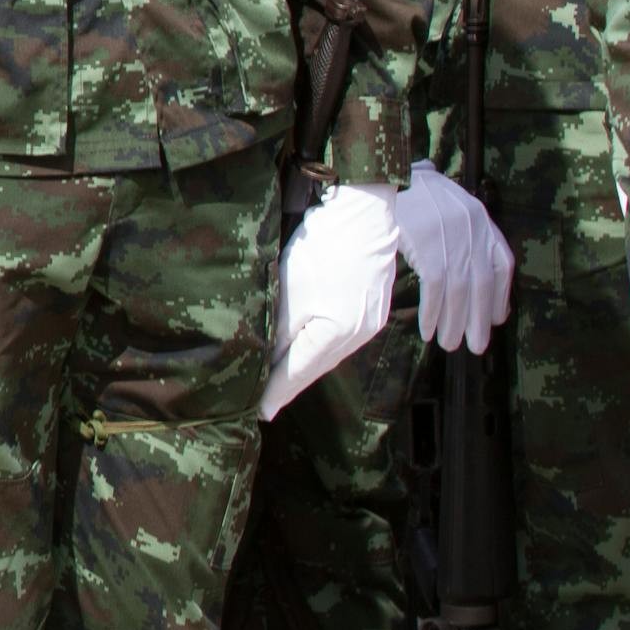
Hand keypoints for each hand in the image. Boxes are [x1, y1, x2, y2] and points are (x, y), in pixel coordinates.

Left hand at [262, 184, 401, 418]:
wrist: (363, 216)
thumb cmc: (322, 248)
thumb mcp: (290, 290)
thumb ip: (279, 330)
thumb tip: (266, 358)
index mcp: (337, 334)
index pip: (298, 372)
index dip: (276, 393)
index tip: (259, 414)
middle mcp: (357, 335)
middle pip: (315, 367)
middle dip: (289, 385)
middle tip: (265, 404)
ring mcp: (368, 324)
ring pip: (327, 354)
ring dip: (303, 366)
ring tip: (280, 381)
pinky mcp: (371, 311)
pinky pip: (338, 339)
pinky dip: (318, 348)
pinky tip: (306, 350)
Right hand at [394, 162, 513, 353]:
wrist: (382, 170)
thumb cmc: (408, 187)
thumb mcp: (445, 200)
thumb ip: (459, 226)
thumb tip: (463, 256)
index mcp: (480, 218)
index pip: (502, 264)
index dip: (500, 295)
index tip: (495, 318)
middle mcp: (472, 227)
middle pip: (481, 283)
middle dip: (478, 319)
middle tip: (475, 345)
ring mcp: (450, 236)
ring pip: (459, 290)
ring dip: (454, 322)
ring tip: (449, 344)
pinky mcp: (427, 244)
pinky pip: (436, 287)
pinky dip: (433, 312)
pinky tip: (429, 328)